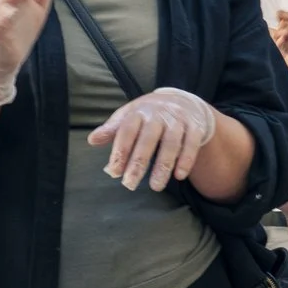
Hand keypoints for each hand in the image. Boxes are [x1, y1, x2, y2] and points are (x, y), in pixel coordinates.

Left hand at [94, 86, 219, 191]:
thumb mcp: (129, 117)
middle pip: (148, 138)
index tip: (114, 171)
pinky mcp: (195, 127)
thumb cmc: (149, 115)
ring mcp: (178, 120)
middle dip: (139, 162)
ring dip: (163, 166)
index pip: (127, 130)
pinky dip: (186, 160)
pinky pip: (192, 144)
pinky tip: (179, 176)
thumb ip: (112, 130)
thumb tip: (92, 140)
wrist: (183, 101)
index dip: (120, 151)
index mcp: (139, 111)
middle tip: (130, 184)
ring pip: (171, 143)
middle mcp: (159, 114)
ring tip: (155, 186)